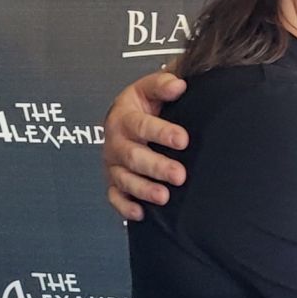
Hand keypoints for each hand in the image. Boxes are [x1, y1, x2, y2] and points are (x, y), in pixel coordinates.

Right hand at [103, 71, 189, 220]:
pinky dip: (125, 207)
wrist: (123, 117)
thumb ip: (162, 84)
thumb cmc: (141, 104)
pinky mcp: (114, 181)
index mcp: (124, 117)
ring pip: (124, 180)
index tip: (182, 139)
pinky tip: (140, 213)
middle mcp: (116, 142)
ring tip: (164, 196)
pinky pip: (115, 197)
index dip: (162, 133)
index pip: (142, 125)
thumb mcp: (149, 88)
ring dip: (144, 189)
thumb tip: (178, 84)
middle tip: (179, 174)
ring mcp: (114, 164)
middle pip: (134, 157)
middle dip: (157, 167)